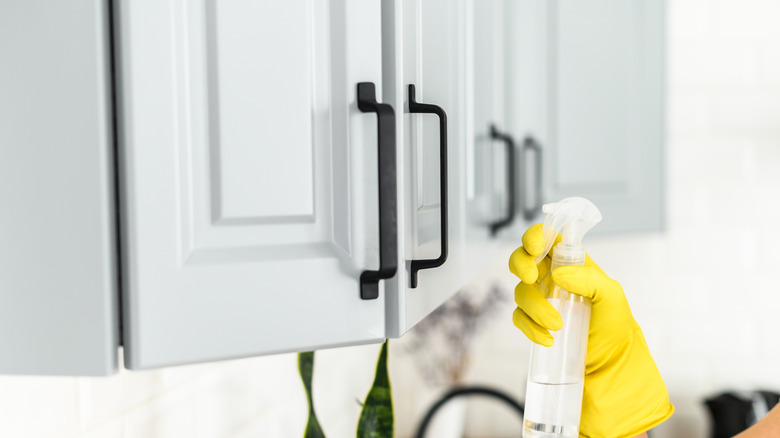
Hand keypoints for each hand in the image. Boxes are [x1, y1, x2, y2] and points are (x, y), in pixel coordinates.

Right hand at [509, 224, 673, 437]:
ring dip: (535, 307)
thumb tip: (559, 273)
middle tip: (530, 278)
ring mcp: (541, 300)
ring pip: (520, 292)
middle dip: (520, 264)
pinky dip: (530, 328)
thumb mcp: (613, 298)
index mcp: (571, 263)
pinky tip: (549, 339)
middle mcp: (552, 278)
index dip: (536, 235)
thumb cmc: (615, 327)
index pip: (547, 237)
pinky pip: (519, 318)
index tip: (537, 247)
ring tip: (557, 325)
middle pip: (522, 258)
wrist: (610, 366)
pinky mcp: (533, 323)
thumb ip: (590, 280)